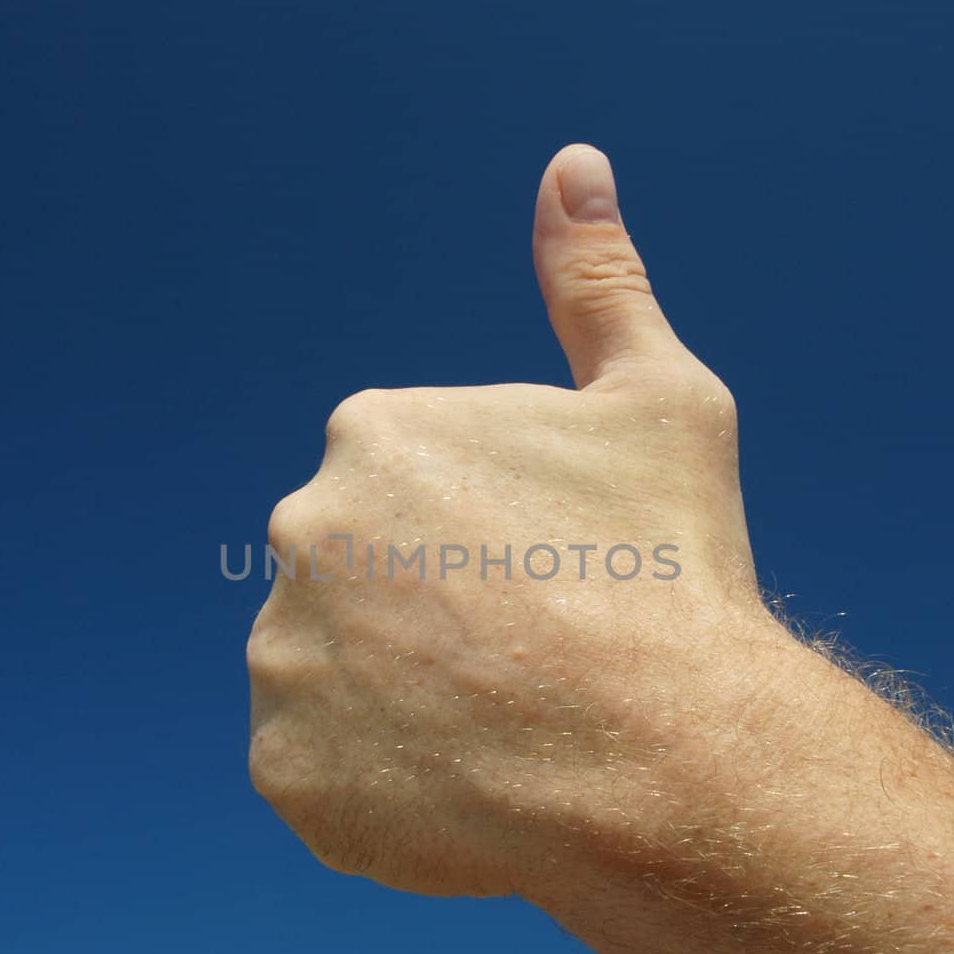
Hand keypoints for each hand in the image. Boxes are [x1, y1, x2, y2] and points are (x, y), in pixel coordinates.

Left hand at [247, 144, 765, 896]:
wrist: (669, 757)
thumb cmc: (672, 574)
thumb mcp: (658, 403)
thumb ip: (597, 283)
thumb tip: (571, 165)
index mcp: (375, 434)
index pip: (417, 492)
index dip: (497, 542)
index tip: (555, 580)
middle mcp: (301, 529)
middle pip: (368, 578)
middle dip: (437, 613)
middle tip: (532, 660)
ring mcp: (281, 656)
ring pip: (339, 674)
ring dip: (404, 699)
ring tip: (504, 728)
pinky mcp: (282, 770)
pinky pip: (324, 772)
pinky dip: (383, 785)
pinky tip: (464, 788)